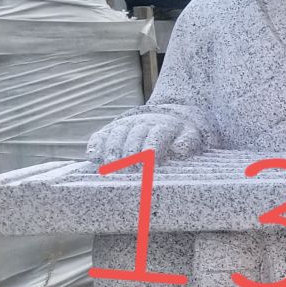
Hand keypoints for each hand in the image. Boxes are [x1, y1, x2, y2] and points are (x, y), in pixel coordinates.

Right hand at [87, 113, 204, 163]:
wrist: (170, 117)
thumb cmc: (181, 134)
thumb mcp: (192, 136)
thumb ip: (188, 142)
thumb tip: (180, 148)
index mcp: (164, 126)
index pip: (156, 136)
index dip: (150, 150)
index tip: (147, 165)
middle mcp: (143, 123)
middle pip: (134, 136)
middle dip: (130, 152)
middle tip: (128, 169)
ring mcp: (126, 125)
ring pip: (117, 135)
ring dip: (112, 150)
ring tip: (111, 166)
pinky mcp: (112, 130)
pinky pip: (101, 135)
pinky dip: (95, 145)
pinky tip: (93, 157)